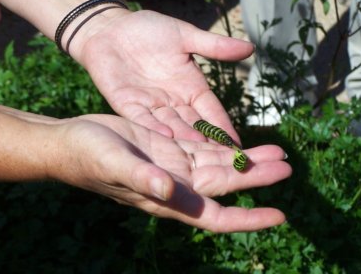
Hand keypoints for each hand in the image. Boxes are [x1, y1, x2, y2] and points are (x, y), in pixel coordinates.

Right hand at [49, 114, 290, 232]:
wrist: (73, 141)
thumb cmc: (86, 157)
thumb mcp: (111, 163)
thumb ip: (139, 177)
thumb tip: (169, 190)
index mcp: (167, 198)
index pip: (215, 216)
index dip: (247, 219)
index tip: (279, 216)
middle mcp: (177, 185)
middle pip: (225, 186)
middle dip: (256, 178)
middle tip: (287, 165)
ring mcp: (175, 165)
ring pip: (219, 166)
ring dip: (246, 160)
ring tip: (275, 151)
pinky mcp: (170, 147)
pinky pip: (204, 148)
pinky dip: (224, 146)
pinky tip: (240, 140)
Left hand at [74, 9, 253, 142]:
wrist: (110, 28)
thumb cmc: (148, 29)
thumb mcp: (185, 36)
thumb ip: (214, 47)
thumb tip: (252, 49)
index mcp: (191, 88)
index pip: (212, 112)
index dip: (224, 128)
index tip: (239, 147)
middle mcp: (174, 102)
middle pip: (195, 126)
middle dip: (209, 144)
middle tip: (224, 162)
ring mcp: (152, 106)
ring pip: (172, 126)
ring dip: (185, 139)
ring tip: (199, 153)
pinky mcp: (129, 105)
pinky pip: (143, 118)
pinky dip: (154, 127)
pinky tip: (167, 134)